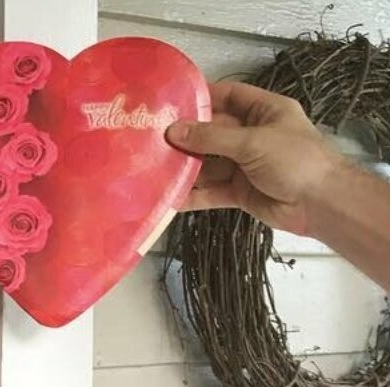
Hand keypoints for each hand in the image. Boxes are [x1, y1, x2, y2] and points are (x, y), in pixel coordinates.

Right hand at [165, 80, 344, 234]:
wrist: (320, 204)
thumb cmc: (295, 160)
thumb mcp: (253, 142)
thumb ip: (212, 138)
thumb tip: (174, 131)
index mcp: (264, 111)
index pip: (229, 96)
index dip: (202, 97)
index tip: (172, 102)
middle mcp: (252, 136)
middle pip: (213, 132)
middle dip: (186, 137)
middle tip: (152, 140)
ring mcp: (245, 165)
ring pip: (209, 164)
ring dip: (185, 168)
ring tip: (154, 169)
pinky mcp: (239, 192)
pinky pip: (211, 191)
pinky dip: (193, 195)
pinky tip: (171, 198)